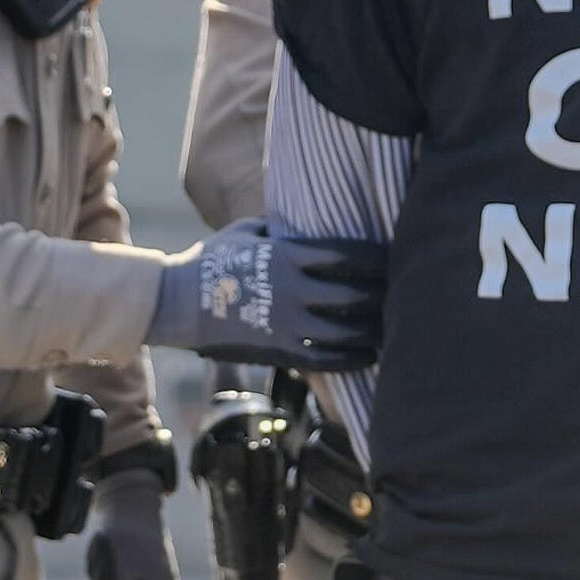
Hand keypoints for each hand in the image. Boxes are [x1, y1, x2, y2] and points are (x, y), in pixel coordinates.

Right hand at [148, 217, 385, 372]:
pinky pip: (325, 359)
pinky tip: (369, 356)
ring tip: (393, 328)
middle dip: (380, 296)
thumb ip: (278, 228)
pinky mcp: (279, 350)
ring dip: (372, 331)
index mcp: (287, 257)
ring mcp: (286, 324)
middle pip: (351, 296)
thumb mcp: (246, 233)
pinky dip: (351, 359)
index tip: (394, 259)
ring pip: (344, 331)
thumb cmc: (212, 261)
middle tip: (401, 294)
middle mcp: (292, 291)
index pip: (345, 256)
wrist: (177, 302)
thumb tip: (300, 219)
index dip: (375, 259)